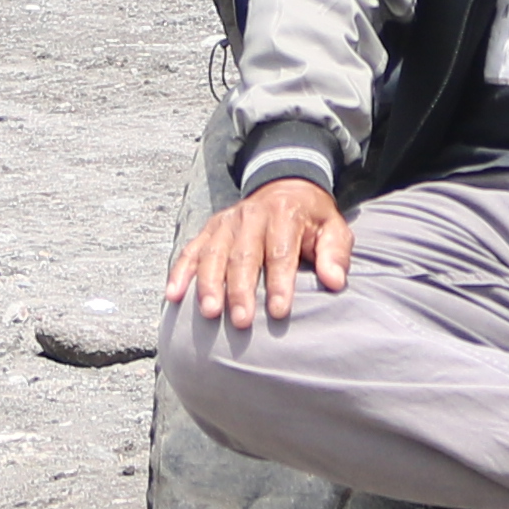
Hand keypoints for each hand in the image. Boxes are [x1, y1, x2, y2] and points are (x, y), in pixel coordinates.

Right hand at [167, 176, 352, 327]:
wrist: (286, 187)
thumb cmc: (311, 219)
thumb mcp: (333, 228)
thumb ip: (335, 254)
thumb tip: (335, 281)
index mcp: (283, 214)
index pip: (280, 253)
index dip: (279, 284)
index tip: (279, 312)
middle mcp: (251, 215)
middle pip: (243, 256)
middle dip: (241, 291)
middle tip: (241, 322)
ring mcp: (226, 222)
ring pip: (213, 254)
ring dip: (209, 284)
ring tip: (209, 313)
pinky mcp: (210, 229)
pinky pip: (191, 250)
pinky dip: (180, 272)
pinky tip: (173, 295)